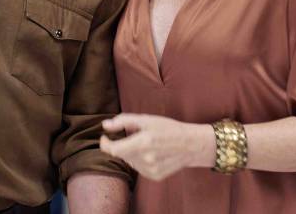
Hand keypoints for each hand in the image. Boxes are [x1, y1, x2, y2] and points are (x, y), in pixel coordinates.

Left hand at [99, 113, 213, 180]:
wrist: (191, 144)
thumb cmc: (168, 128)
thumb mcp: (146, 119)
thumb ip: (124, 121)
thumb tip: (105, 125)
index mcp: (142, 143)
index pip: (113, 150)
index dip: (105, 144)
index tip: (104, 137)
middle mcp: (145, 159)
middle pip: (121, 155)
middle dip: (121, 145)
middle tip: (133, 135)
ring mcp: (150, 170)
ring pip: (130, 161)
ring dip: (131, 152)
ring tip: (146, 144)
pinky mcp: (155, 176)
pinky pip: (139, 168)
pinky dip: (140, 160)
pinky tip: (152, 153)